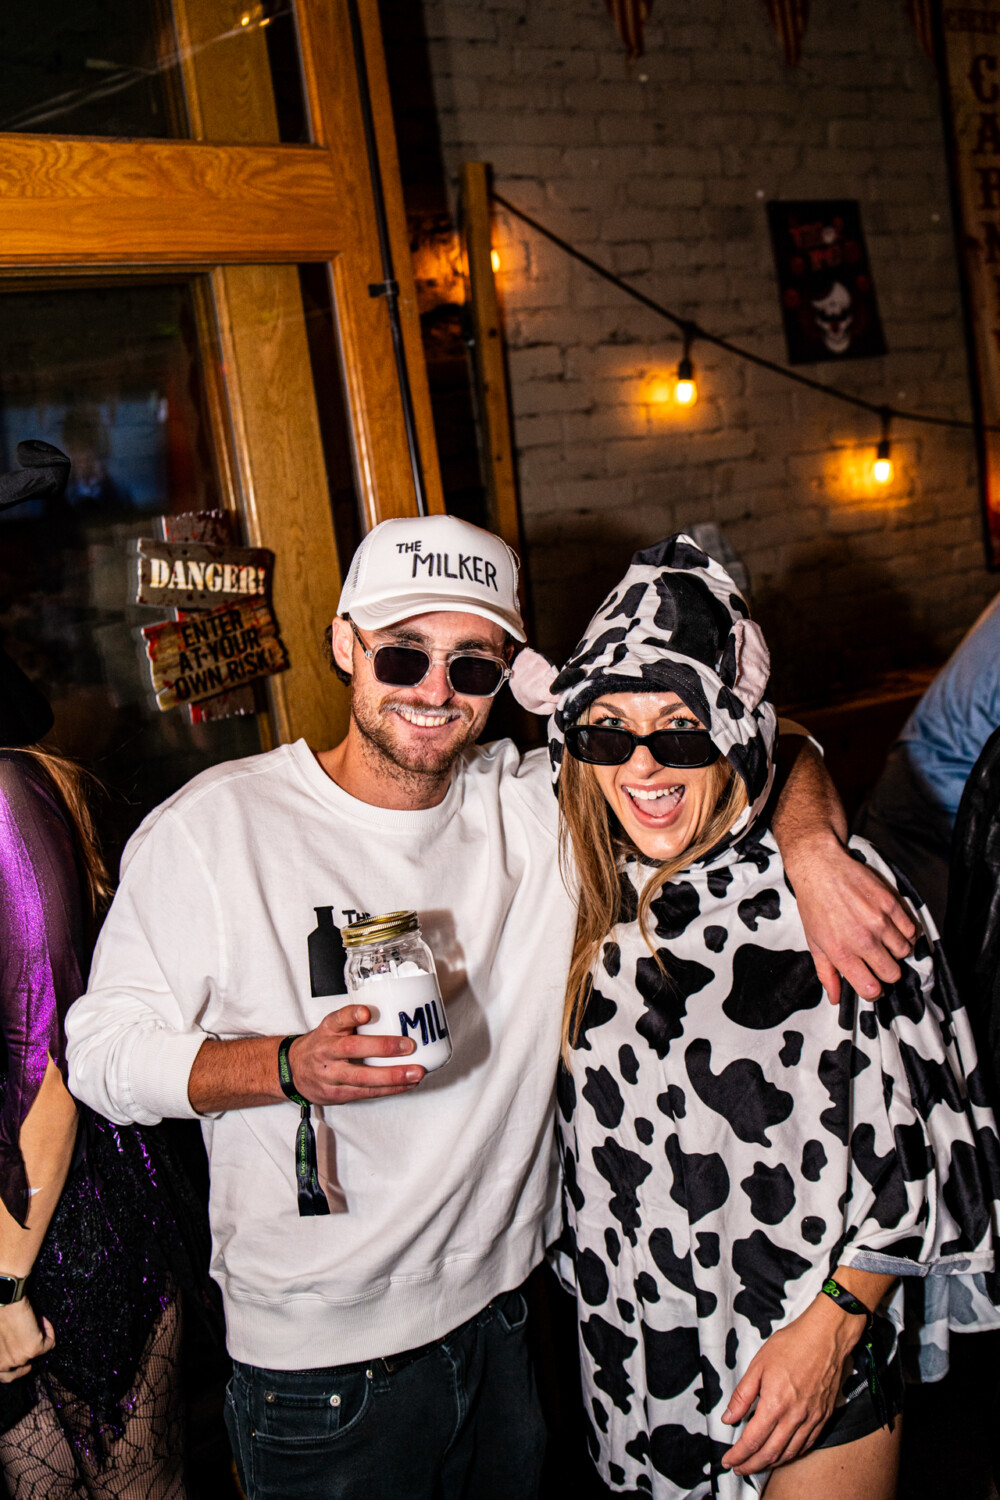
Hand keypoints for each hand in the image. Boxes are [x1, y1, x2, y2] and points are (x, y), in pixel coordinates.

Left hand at [0, 1298, 53, 1381]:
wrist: (4, 1302)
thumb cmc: (0, 1314)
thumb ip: (4, 1347)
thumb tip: (16, 1345)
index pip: (5, 1376)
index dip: (17, 1367)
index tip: (23, 1357)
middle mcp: (4, 1365)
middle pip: (22, 1367)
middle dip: (29, 1354)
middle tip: (35, 1344)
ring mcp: (20, 1358)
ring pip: (37, 1353)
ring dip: (39, 1337)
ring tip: (36, 1322)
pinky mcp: (34, 1349)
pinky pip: (49, 1343)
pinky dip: (49, 1330)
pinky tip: (42, 1319)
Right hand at [288, 1005, 425, 1105]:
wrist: (294, 1070)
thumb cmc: (323, 1044)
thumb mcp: (332, 1027)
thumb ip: (354, 1021)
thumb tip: (393, 1011)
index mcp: (328, 1030)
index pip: (338, 1019)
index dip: (352, 1015)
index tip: (366, 1012)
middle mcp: (327, 1051)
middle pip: (352, 1049)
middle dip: (383, 1047)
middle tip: (408, 1045)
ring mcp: (331, 1075)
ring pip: (362, 1077)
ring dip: (392, 1076)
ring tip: (416, 1072)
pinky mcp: (337, 1094)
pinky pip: (366, 1093)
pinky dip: (390, 1089)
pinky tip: (406, 1084)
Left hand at [721, 1295, 863, 1475]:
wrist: (826, 1336)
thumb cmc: (792, 1345)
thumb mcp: (758, 1364)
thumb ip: (742, 1395)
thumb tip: (729, 1418)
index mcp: (775, 1404)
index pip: (753, 1440)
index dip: (738, 1455)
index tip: (728, 1460)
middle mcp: (795, 1417)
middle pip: (770, 1453)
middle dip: (751, 1465)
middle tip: (738, 1468)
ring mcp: (812, 1419)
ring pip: (789, 1452)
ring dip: (771, 1463)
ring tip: (757, 1465)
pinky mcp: (823, 1416)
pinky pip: (806, 1444)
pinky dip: (791, 1454)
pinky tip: (783, 1453)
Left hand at [788, 832, 915, 1001]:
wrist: (821, 868)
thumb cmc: (814, 906)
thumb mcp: (814, 942)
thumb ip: (826, 973)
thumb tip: (835, 999)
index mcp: (842, 952)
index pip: (871, 989)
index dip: (873, 991)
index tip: (871, 983)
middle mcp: (863, 940)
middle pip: (893, 974)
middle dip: (886, 971)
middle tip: (877, 960)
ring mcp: (879, 921)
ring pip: (905, 952)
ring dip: (896, 950)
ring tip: (883, 940)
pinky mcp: (891, 904)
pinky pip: (911, 930)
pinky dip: (905, 933)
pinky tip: (892, 928)